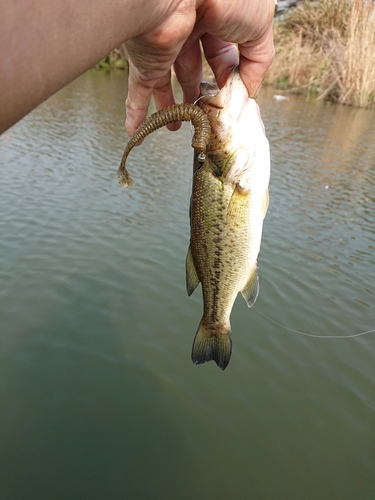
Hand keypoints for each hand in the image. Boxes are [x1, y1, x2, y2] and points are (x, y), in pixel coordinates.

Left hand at [124, 0, 274, 135]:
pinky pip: (139, 91)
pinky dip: (136, 113)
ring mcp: (165, 46)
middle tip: (205, 119)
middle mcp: (188, 31)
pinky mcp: (145, 61)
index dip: (229, 84)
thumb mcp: (259, 27)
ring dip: (170, 107)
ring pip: (167, 84)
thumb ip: (258, 61)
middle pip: (193, 73)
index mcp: (216, 20)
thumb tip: (249, 92)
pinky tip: (137, 131)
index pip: (223, 59)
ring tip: (175, 126)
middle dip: (198, 98)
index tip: (232, 105)